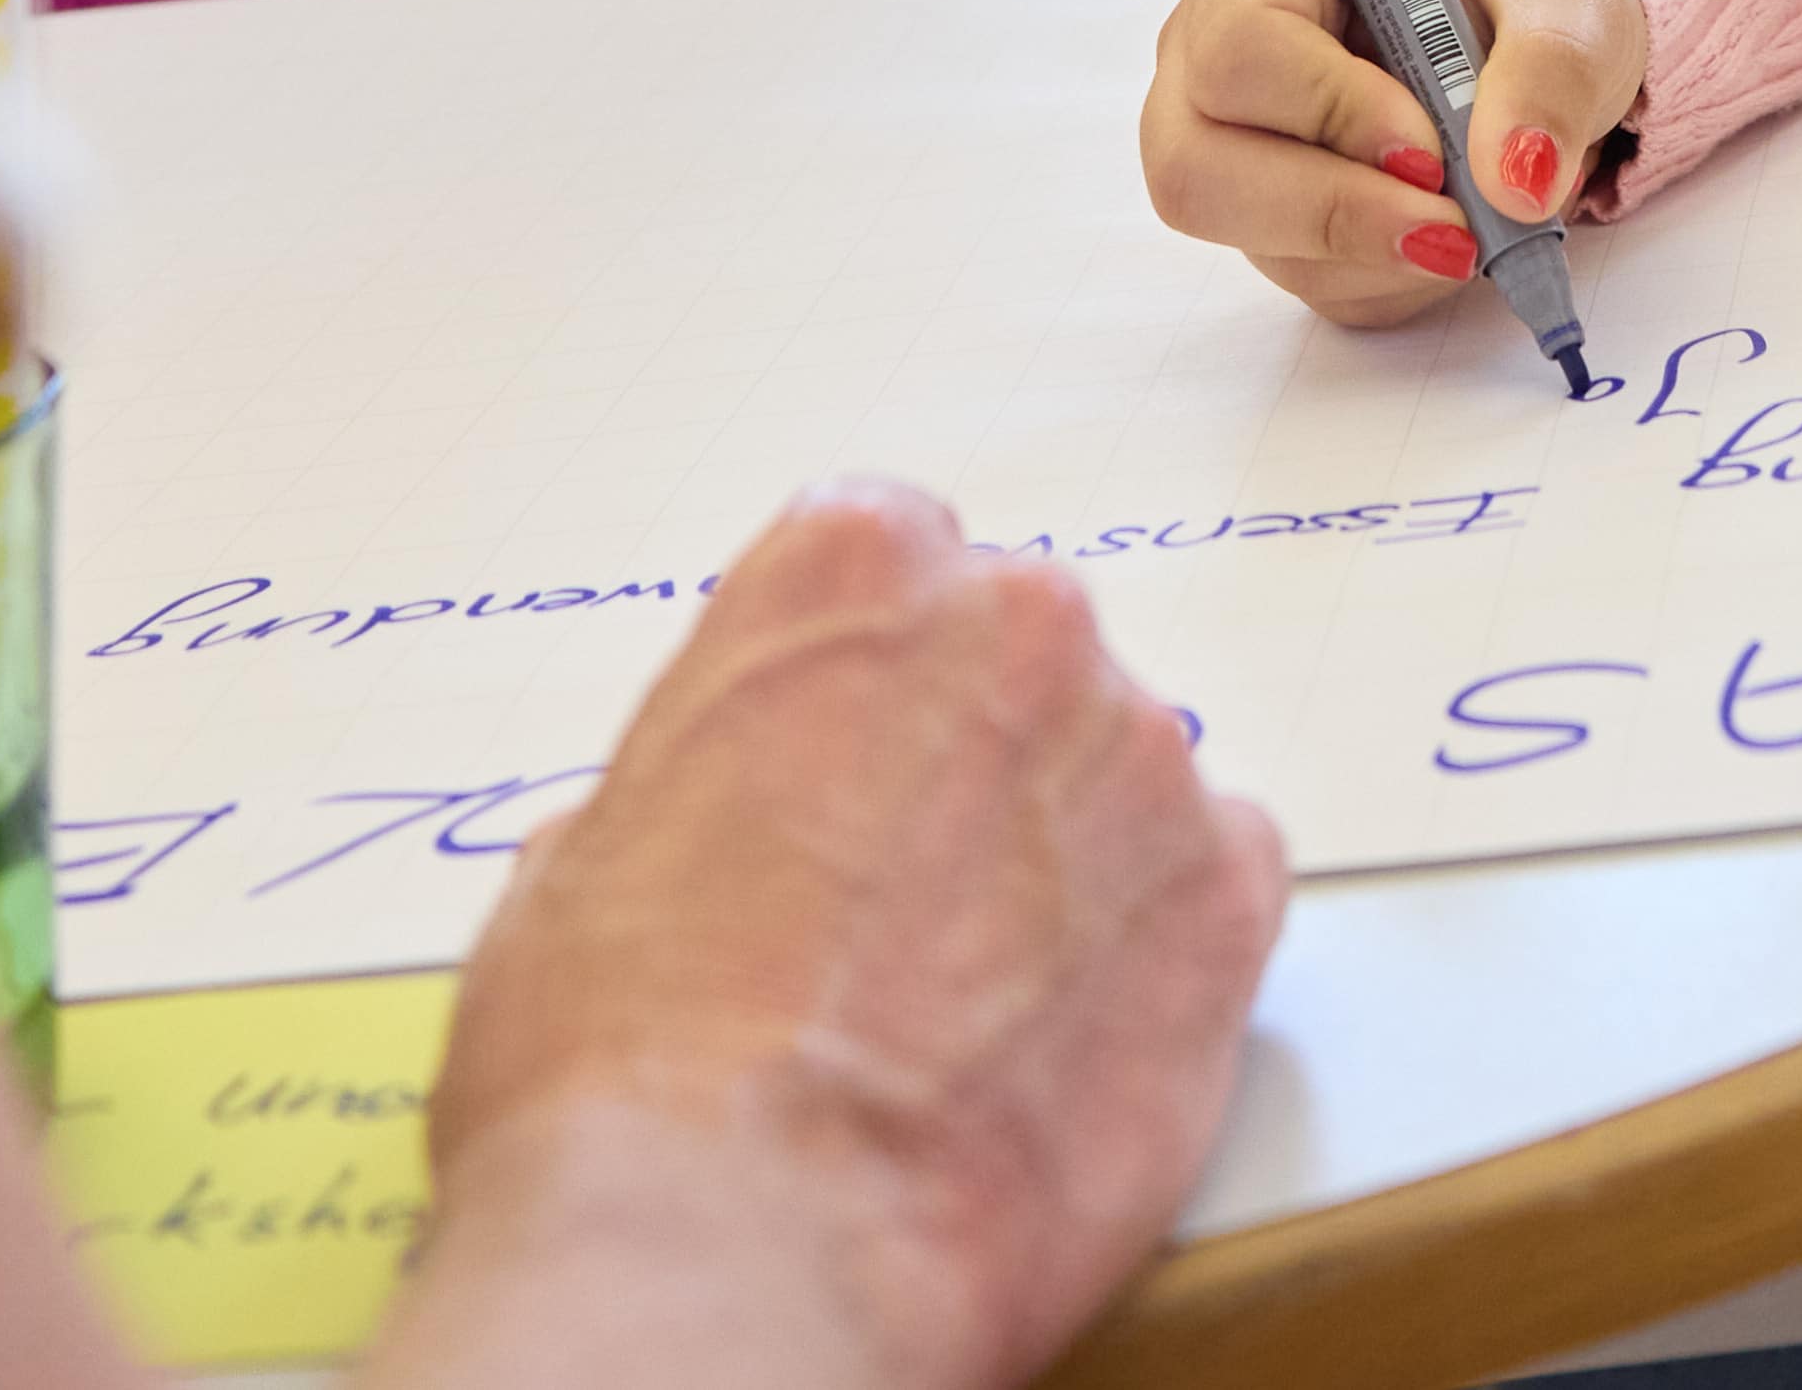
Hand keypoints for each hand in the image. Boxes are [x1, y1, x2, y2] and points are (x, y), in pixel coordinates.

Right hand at [396, 484, 1283, 1389]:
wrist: (739, 1245)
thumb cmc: (623, 1074)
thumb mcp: (571, 873)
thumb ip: (692, 787)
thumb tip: (708, 830)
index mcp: (847, 573)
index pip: (895, 556)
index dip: (862, 680)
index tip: (844, 759)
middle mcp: (1015, 626)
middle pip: (1019, 656)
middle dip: (975, 758)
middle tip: (901, 901)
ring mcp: (1140, 757)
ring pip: (1120, 774)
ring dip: (1069, 858)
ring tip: (974, 1002)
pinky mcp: (1230, 898)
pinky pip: (1218, 881)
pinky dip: (1160, 950)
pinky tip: (1068, 1039)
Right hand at [1140, 0, 1651, 327]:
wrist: (1536, 35)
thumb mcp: (1569, 0)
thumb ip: (1550, 72)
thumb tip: (1515, 180)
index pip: (1241, 46)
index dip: (1328, 110)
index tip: (1431, 149)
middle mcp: (1216, 57)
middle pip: (1196, 167)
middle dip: (1336, 214)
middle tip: (1457, 231)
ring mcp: (1234, 150)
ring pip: (1259, 243)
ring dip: (1388, 254)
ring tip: (1488, 214)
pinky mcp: (1274, 225)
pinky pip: (1315, 285)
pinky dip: (1402, 278)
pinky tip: (1457, 228)